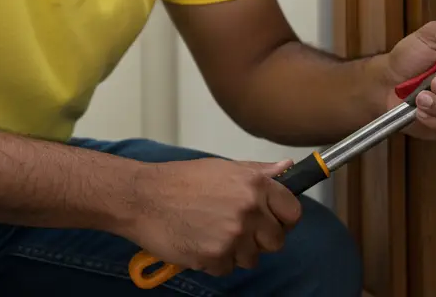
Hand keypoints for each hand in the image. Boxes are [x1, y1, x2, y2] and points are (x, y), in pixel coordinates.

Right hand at [125, 157, 302, 276]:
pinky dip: (215, 261)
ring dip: (237, 252)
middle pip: (276, 241)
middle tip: (238, 230)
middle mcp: (248, 209)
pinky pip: (227, 268)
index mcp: (254, 184)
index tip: (273, 221)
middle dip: (260, 239)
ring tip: (213, 233)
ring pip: (252, 258)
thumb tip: (287, 168)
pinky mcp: (215, 256)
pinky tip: (200, 242)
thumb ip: (258, 172)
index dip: (283, 219)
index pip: (292, 212)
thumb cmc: (179, 180)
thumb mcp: (222, 168)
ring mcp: (233, 235)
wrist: (143, 197)